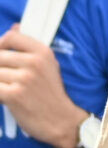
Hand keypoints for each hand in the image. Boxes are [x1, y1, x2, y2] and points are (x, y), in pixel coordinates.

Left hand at [0, 27, 87, 147]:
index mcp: (43, 52)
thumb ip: (30, 48)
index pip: (11, 37)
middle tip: (5, 76)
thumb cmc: (52, 93)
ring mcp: (23, 78)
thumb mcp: (48, 65)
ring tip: (5, 87)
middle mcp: (33, 62)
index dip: (0, 44)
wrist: (61, 120)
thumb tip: (13, 28)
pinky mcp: (13, 95)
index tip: (1, 53)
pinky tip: (3, 96)